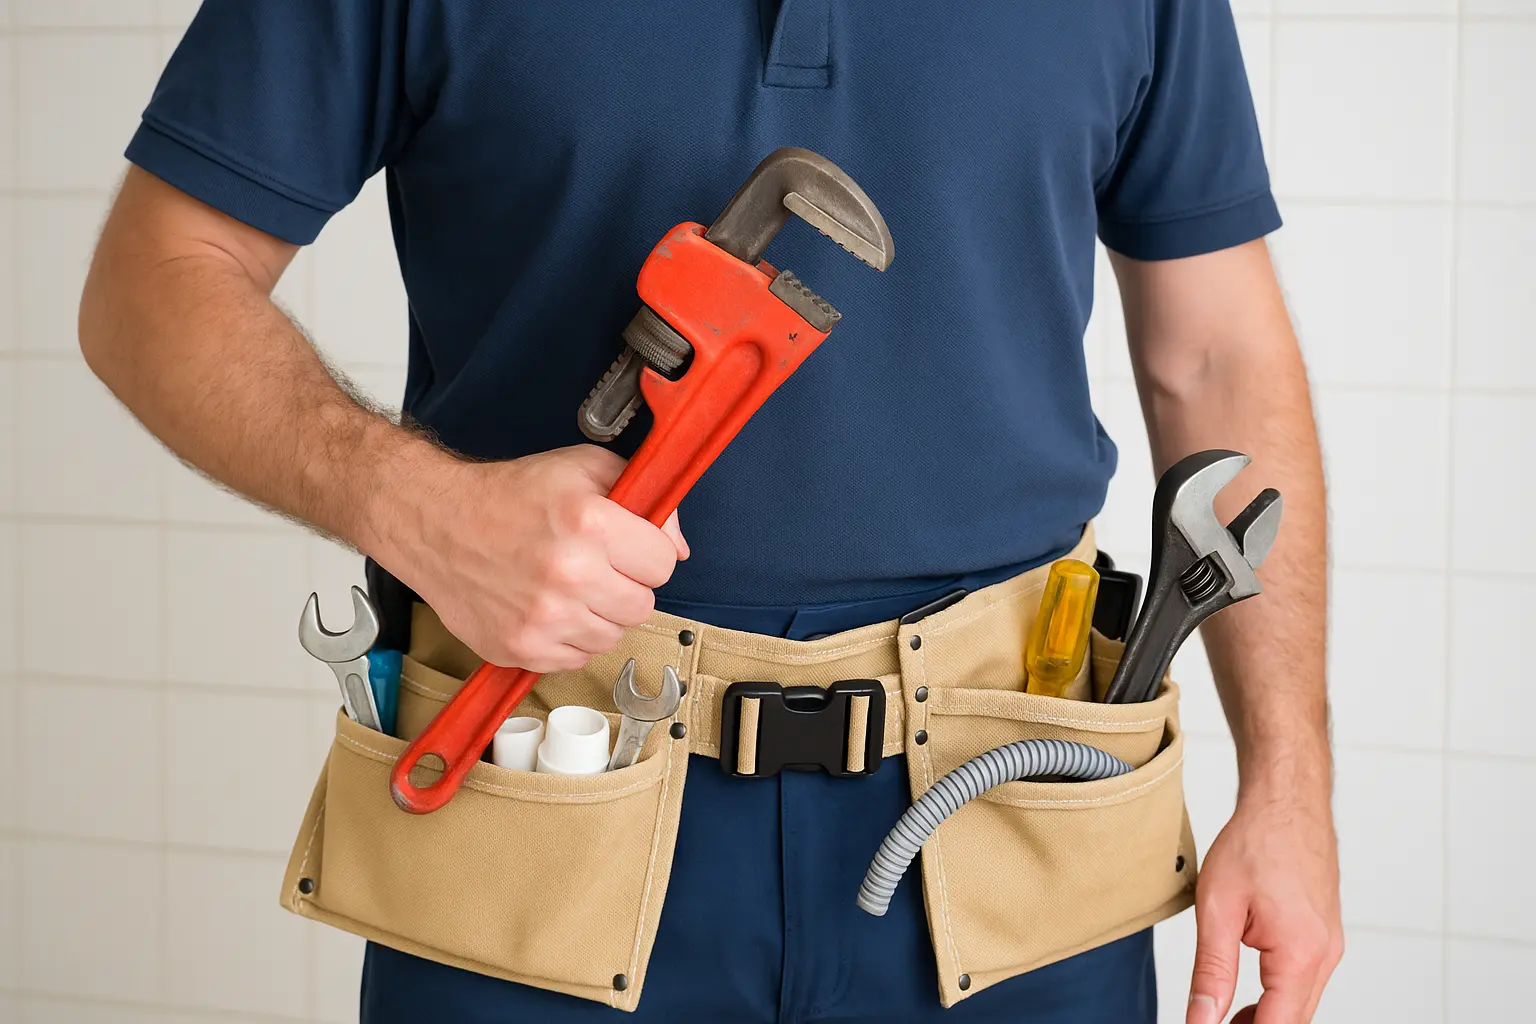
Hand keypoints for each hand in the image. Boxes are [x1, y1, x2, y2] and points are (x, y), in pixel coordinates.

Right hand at [393, 444, 688, 671]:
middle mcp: (568, 575)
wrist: (437, 523)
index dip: (648, 553)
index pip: (663, 563)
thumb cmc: (509, 495)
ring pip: (612, 636)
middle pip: (642, 606)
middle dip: (626, 585)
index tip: (627, 547)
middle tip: (596, 566)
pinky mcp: (522, 648)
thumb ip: (644, 499)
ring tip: (569, 586)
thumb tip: (677, 546)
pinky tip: (549, 607)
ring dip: (599, 615)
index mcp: (589, 523)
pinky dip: (570, 638)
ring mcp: (544, 619)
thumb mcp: (584, 468)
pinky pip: (577, 658)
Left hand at [1186, 791, 1342, 1023]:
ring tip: (1224, 1016)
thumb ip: (1212, 970)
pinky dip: (1278, 995)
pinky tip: (1247, 994)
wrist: (1286, 803)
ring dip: (1266, 1017)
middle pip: (1293, 1020)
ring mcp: (1330, 946)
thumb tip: (1201, 1019)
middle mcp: (1325, 955)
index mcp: (1301, 953)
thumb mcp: (1218, 908)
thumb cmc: (1255, 843)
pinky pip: (1305, 981)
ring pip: (1300, 1004)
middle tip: (1211, 1023)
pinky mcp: (1325, 936)